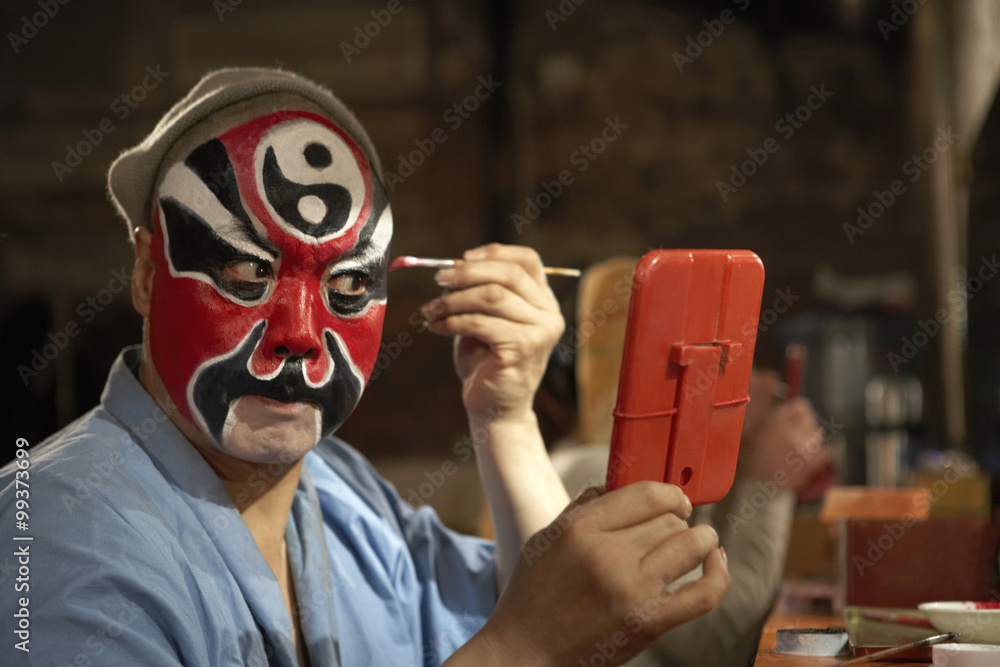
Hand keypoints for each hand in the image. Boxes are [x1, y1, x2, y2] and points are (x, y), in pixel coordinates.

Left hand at [421, 244, 563, 423]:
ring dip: (454, 299)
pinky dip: (452, 321)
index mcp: (543, 302)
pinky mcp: (523, 347)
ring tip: (431, 309)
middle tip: (438, 280)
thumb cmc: (487, 363)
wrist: (495, 409)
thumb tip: (454, 265)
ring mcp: (540, 331)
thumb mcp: (483, 319)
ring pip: (492, 296)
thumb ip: (478, 292)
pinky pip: (481, 322)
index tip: (461, 258)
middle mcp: (548, 314)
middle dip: (467, 273)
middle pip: (508, 274)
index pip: (528, 261)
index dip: (494, 252)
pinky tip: (435, 326)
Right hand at [450, 482, 729, 665]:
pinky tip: (716, 561)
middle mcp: (608, 555)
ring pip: (689, 545)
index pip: (646, 494)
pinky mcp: (649, 623)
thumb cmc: (534, 595)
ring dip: (700, 539)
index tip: (675, 500)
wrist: (526, 652)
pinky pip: (704, 592)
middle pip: (668, 520)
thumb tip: (617, 486)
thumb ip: (582, 507)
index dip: (668, 493)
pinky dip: (719, 573)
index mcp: (580, 529)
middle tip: (673, 530)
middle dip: (676, 521)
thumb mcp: (546, 538)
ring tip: (699, 541)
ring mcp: (632, 590)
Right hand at [740, 372, 828, 489]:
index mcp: (776, 423)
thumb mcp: (759, 434)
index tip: (796, 417)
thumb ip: (776, 420)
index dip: (798, 411)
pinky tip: (808, 458)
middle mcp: (791, 432)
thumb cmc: (757, 462)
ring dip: (811, 438)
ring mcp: (804, 447)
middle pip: (810, 418)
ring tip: (800, 447)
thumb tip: (790, 410)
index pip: (799, 406)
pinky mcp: (812, 462)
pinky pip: (825, 452)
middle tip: (798, 432)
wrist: (762, 488)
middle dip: (805, 424)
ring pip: (818, 434)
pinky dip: (819, 454)